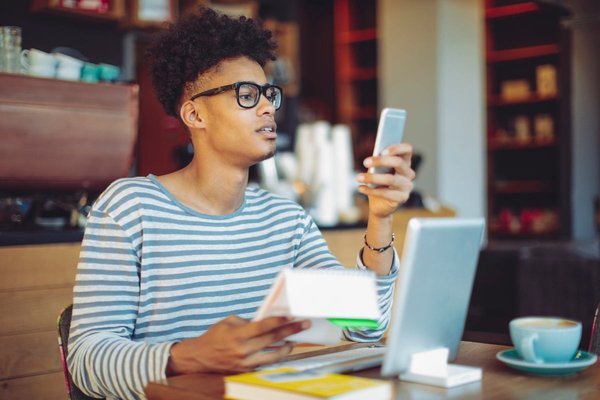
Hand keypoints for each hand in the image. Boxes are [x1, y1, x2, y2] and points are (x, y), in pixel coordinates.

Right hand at [167, 315, 309, 374]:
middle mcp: (243, 350)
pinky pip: (266, 362)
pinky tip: (282, 350)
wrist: (200, 358)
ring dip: (287, 347)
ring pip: (273, 355)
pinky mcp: (247, 370)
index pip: (263, 326)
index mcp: (238, 335)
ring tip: (294, 341)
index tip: (291, 315)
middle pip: (272, 339)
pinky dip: (275, 356)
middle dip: (290, 330)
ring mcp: (246, 362)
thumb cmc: (214, 336)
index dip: (279, 320)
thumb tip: (265, 320)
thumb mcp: (228, 322)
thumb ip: (247, 321)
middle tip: (303, 324)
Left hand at [358, 143, 414, 218]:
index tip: (382, 151)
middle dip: (381, 161)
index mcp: (404, 161)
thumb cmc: (378, 183)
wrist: (379, 204)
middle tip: (365, 162)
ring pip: (391, 179)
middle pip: (398, 162)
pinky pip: (386, 193)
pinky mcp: (402, 198)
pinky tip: (360, 188)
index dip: (396, 148)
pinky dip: (371, 190)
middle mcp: (409, 173)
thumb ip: (378, 163)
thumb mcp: (377, 170)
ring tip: (359, 177)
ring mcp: (407, 186)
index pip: (407, 149)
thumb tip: (372, 161)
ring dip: (372, 178)